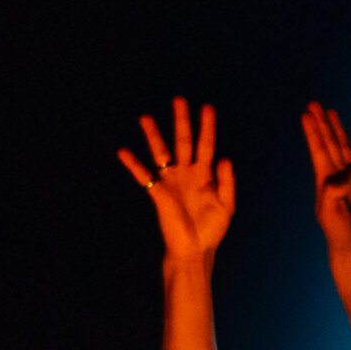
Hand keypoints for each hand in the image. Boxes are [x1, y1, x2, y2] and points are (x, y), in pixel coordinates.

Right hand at [118, 98, 234, 259]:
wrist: (194, 249)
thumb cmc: (211, 229)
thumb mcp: (227, 205)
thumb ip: (227, 182)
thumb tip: (225, 158)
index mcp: (205, 175)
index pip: (207, 145)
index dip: (207, 127)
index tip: (207, 107)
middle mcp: (187, 173)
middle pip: (183, 141)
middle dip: (181, 121)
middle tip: (179, 99)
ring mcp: (171, 181)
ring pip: (161, 152)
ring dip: (153, 135)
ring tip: (145, 117)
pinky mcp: (158, 193)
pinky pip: (143, 175)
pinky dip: (133, 164)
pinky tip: (123, 151)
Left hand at [300, 102, 350, 256]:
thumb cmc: (339, 234)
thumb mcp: (332, 215)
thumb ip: (332, 196)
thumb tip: (340, 180)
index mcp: (325, 180)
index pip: (318, 150)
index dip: (312, 133)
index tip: (306, 115)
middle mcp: (336, 175)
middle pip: (328, 144)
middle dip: (321, 124)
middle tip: (313, 104)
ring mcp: (350, 179)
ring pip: (342, 148)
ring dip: (337, 130)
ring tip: (331, 112)